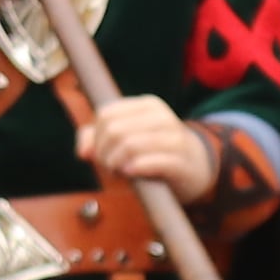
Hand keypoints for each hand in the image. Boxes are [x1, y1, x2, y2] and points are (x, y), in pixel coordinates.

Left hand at [78, 94, 220, 199]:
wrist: (197, 168)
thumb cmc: (155, 153)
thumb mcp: (127, 140)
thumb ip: (97, 139)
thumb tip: (82, 151)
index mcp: (147, 105)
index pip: (106, 114)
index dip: (96, 137)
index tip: (100, 154)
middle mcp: (161, 116)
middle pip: (114, 130)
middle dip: (104, 153)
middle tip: (109, 167)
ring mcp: (173, 137)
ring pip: (129, 145)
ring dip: (116, 164)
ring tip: (120, 171)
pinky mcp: (180, 161)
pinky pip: (149, 162)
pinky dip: (134, 169)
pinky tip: (132, 173)